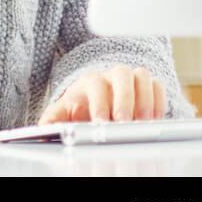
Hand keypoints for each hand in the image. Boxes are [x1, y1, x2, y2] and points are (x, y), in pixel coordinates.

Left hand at [37, 65, 164, 123]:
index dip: (100, 103)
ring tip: (143, 122)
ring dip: (145, 98)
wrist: (95, 98)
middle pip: (121, 74)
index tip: (101, 122)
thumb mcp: (64, 111)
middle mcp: (112, 76)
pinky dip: (159, 100)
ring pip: (142, 76)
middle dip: (124, 98)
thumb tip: (42, 128)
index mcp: (90, 81)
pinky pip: (158, 85)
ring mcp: (131, 79)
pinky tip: (155, 119)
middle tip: (124, 121)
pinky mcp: (148, 86)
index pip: (95, 84)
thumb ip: (54, 118)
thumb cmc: (81, 105)